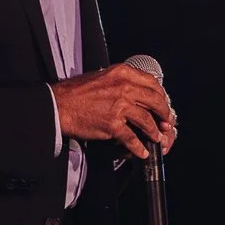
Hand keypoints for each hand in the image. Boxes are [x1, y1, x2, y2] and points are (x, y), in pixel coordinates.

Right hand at [50, 64, 175, 159]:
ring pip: (147, 120)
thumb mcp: (102, 76)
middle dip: (164, 114)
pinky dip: (139, 147)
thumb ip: (121, 82)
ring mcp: (119, 106)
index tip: (163, 105)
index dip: (161, 96)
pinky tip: (142, 152)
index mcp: (122, 73)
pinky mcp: (112, 124)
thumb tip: (137, 91)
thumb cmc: (76, 92)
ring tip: (156, 138)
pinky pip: (132, 138)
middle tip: (166, 123)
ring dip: (154, 131)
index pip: (152, 83)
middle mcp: (124, 87)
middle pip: (155, 101)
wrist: (58, 105)